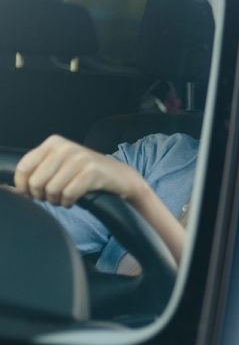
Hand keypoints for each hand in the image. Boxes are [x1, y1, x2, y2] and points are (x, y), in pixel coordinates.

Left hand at [14, 134, 145, 206]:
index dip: (23, 186)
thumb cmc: (86, 174)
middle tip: (51, 198)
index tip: (31, 194)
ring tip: (63, 199)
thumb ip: (37, 173)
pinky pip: (68, 194)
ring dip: (56, 200)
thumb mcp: (60, 166)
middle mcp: (65, 147)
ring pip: (52, 189)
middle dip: (41, 195)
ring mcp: (79, 158)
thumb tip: (11, 190)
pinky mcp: (91, 172)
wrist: (120, 177)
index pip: (24, 167)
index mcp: (53, 143)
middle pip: (36, 181)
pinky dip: (68, 202)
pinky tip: (73, 201)